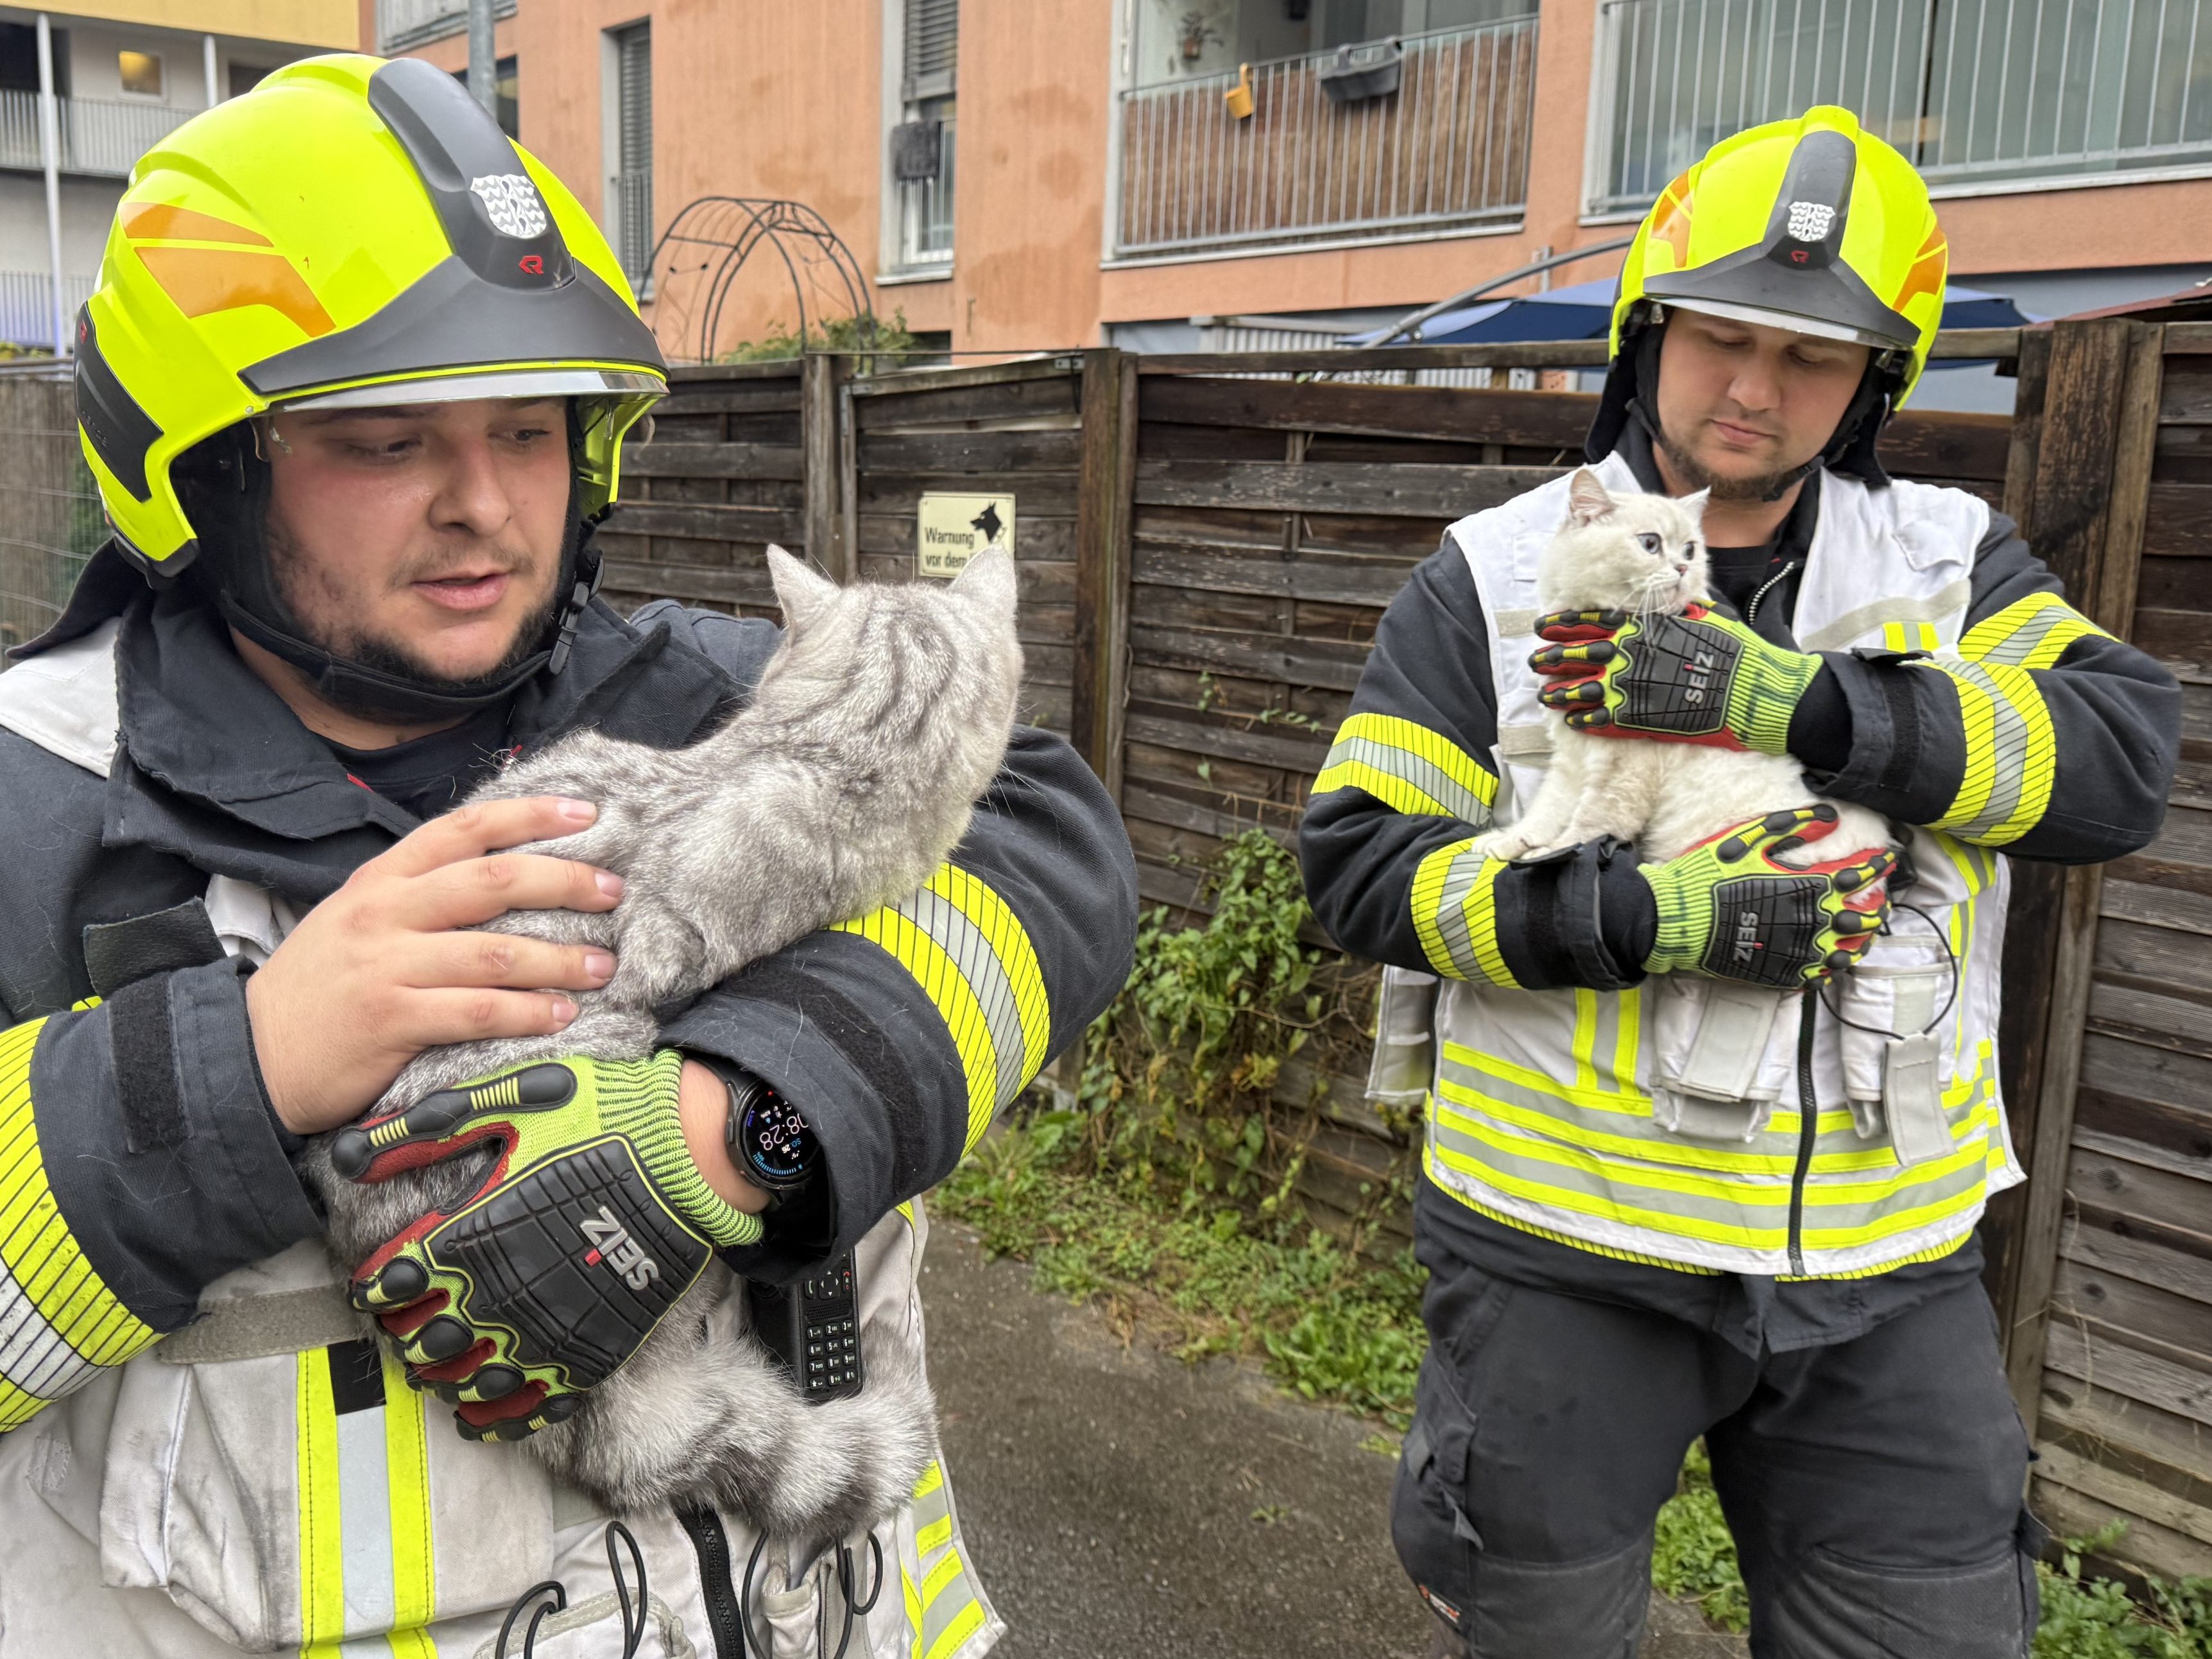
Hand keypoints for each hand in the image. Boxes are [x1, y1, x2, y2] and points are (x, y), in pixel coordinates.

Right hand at [246, 796, 624, 1135]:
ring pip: (494, 952)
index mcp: (381, 879)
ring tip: (603, 966)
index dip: (530, 815)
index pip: (463, 829)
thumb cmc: (321, 987)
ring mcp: (385, 965)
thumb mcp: (358, 919)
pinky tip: (561, 1015)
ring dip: (560, 958)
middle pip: (492, 882)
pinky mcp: (390, 1020)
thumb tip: (506, 873)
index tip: (588, 814)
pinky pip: (476, 1011)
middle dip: (564, 881)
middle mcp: (384, 913)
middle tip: (614, 891)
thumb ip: (420, 894)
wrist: (251, 1055)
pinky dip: (527, 1012)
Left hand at [334, 1052, 765, 1439]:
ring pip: (473, 1382)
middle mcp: (504, 1293)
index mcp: (475, 1234)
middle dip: (406, 1337)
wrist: (693, 1155)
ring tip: (436, 1371)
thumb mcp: (512, 1104)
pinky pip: (534, 1405)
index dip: (377, 1288)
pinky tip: (482, 1417)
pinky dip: (500, 1419)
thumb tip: (350, 1152)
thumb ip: (429, 1130)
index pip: (396, 1283)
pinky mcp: (593, 1350)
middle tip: (406, 1327)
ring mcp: (550, 1329)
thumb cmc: (603, 1119)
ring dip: (444, 1381)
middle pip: (426, 1341)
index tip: (379, 1283)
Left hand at [1530, 603, 1820, 754]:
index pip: (1589, 621)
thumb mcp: (1703, 615)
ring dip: (1558, 692)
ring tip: (1543, 695)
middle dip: (1550, 657)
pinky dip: (1583, 721)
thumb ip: (1674, 606)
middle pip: (1576, 654)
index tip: (1543, 626)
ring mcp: (1632, 688)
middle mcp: (1630, 655)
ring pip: (1581, 689)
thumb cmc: (1733, 649)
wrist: (1753, 690)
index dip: (1562, 625)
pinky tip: (1572, 722)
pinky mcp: (1640, 720)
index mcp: (1642, 627)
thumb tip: (1668, 588)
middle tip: (1534, 660)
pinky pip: (1602, 721)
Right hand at [1640, 807, 1895, 987]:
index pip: (1859, 875)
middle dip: (1879, 906)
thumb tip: (1829, 817)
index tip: (1888, 859)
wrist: (1676, 920)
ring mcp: (1799, 952)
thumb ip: (1792, 826)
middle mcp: (1813, 922)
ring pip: (1848, 951)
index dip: (1878, 865)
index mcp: (1808, 887)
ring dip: (1862, 940)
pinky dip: (1833, 968)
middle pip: (1863, 917)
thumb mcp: (1747, 840)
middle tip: (1885, 901)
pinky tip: (1834, 961)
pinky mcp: (1781, 974)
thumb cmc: (1709, 876)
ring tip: (1867, 934)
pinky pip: (1820, 976)